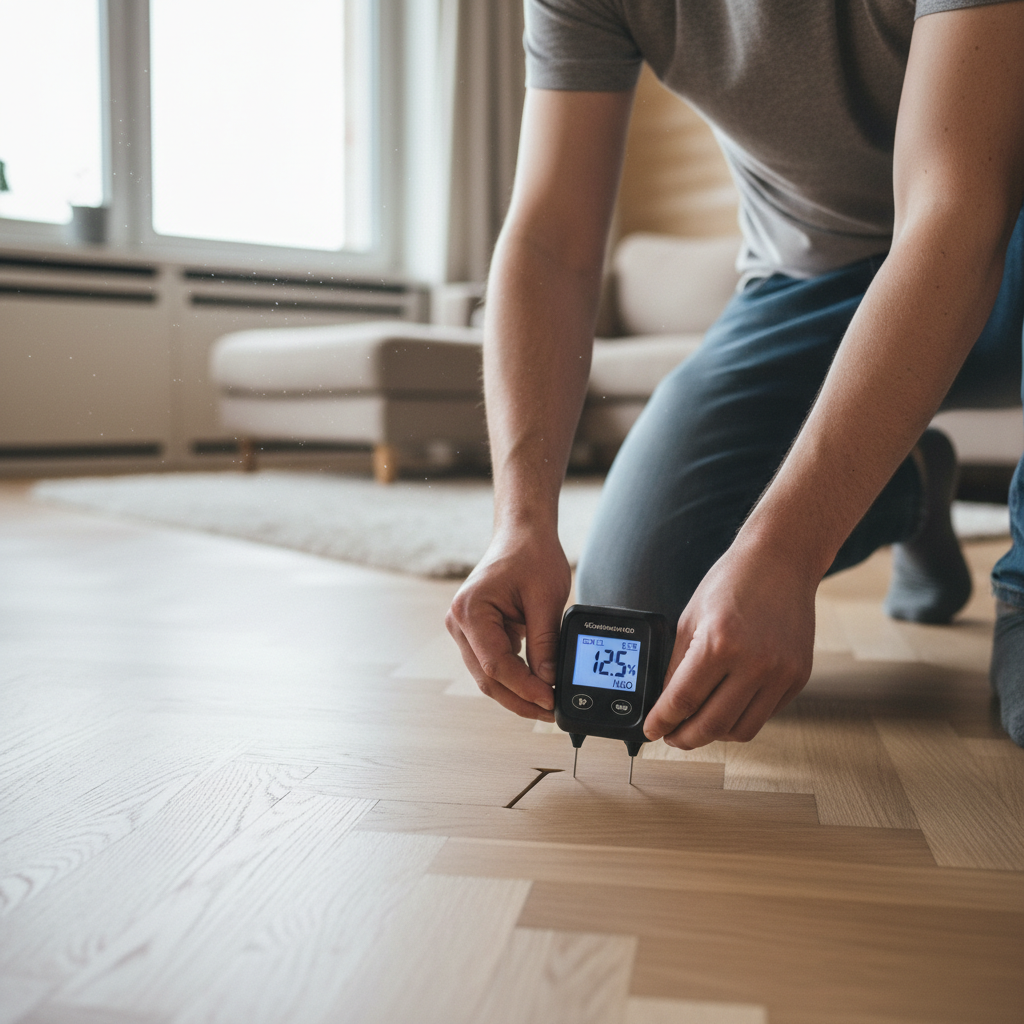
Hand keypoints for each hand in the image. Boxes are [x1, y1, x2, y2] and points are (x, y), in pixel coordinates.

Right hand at [446, 526, 569, 719]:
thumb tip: (550, 681)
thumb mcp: (546, 599)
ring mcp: (465, 630)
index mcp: (470, 611)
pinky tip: (537, 686)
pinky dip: (515, 678)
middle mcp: (459, 623)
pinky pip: (494, 664)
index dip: (524, 688)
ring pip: (489, 676)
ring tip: (547, 704)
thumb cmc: (531, 556)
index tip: (549, 700)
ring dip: (517, 692)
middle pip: (487, 677)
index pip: (495, 664)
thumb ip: (545, 642)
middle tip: (550, 712)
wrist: (522, 535)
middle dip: (520, 698)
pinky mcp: (477, 633)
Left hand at [644, 538, 817, 746]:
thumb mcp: (690, 619)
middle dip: (685, 738)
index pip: (683, 701)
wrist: (781, 562)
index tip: (652, 729)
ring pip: (741, 730)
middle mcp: (754, 663)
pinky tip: (727, 706)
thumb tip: (665, 703)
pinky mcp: (798, 678)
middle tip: (672, 735)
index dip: (662, 721)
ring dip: (714, 735)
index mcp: (720, 644)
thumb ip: (677, 666)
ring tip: (698, 724)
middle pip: (712, 725)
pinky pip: (765, 714)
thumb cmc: (732, 582)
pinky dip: (741, 717)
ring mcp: (781, 674)